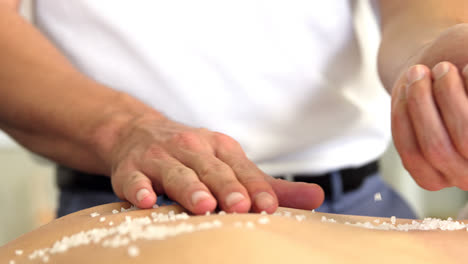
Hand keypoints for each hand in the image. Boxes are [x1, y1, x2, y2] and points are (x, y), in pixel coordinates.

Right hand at [107, 116, 323, 213]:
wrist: (137, 131)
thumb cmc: (192, 155)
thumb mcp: (229, 163)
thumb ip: (268, 185)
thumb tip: (317, 199)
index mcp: (220, 148)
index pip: (242, 169)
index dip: (256, 188)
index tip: (269, 208)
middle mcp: (192, 148)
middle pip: (212, 170)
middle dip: (227, 188)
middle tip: (240, 207)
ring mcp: (160, 157)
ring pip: (177, 173)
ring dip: (190, 188)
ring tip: (203, 205)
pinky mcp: (131, 168)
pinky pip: (134, 179)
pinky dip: (139, 188)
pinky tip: (147, 200)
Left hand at [391, 25, 467, 189]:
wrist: (439, 71)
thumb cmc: (466, 56)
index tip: (466, 67)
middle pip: (467, 139)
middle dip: (449, 97)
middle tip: (441, 67)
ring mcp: (461, 177)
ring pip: (435, 148)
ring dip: (421, 105)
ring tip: (418, 73)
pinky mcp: (430, 178)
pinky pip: (410, 153)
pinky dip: (403, 118)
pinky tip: (404, 91)